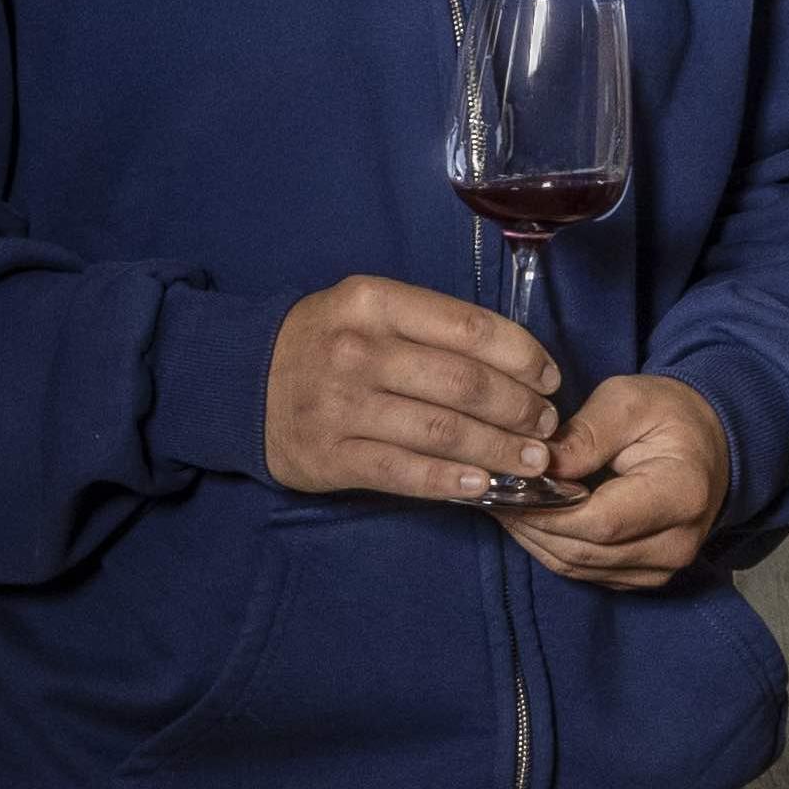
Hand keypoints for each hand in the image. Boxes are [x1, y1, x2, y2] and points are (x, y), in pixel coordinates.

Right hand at [262, 277, 559, 504]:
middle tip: (545, 426)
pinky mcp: (330, 456)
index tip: (549, 377)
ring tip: (531, 461)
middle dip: (519, 409)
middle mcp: (358, 350)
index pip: (469, 327)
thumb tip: (518, 364)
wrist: (239, 381)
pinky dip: (450, 481)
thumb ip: (432, 327)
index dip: (522, 356)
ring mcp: (341, 406)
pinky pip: (404, 472)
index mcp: (375, 301)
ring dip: (498, 450)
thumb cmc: (325, 342)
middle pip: (464, 384)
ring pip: (442, 431)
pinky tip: (482, 486)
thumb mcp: (371, 309)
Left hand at [500, 377, 731, 590]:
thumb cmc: (670, 416)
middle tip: (489, 492)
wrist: (710, 447)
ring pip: (578, 567)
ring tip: (502, 503)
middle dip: (530, 524)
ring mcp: (662, 568)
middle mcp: (677, 543)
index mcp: (681, 494)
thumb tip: (541, 466)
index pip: (601, 521)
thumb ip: (586, 433)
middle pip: (584, 550)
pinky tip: (529, 520)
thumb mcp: (629, 401)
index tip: (508, 487)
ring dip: (534, 538)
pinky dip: (551, 548)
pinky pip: (585, 573)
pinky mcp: (644, 577)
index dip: (547, 511)